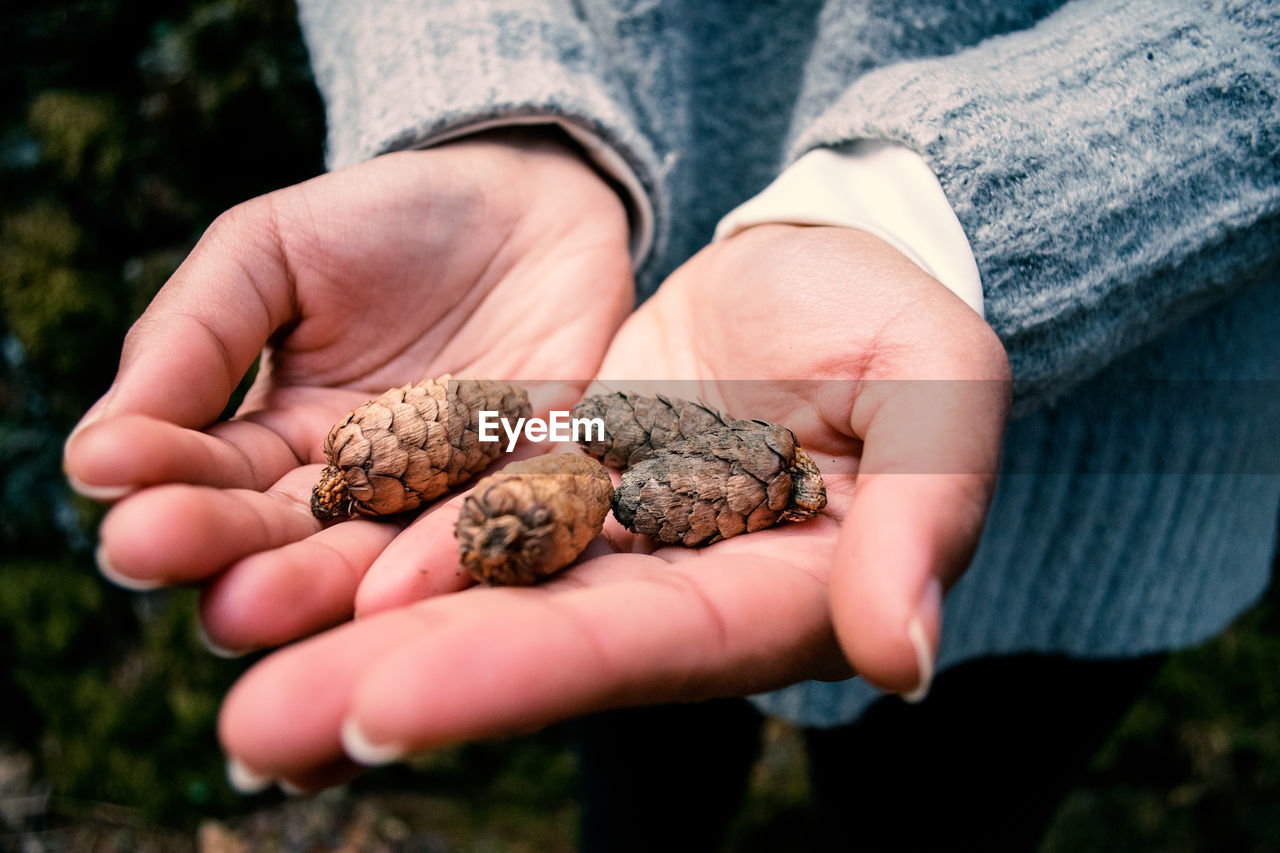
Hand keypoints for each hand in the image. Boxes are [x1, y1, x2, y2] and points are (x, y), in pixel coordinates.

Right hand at [62, 129, 633, 648]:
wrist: (525, 201)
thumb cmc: (383, 221)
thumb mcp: (268, 253)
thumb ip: (193, 338)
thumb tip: (97, 448)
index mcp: (280, 443)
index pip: (211, 482)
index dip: (158, 480)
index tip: (106, 475)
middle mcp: (363, 493)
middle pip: (284, 542)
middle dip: (220, 552)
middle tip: (151, 553)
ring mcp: (449, 496)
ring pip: (379, 559)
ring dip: (313, 586)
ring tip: (248, 603)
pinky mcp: (536, 483)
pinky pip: (495, 524)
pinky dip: (449, 555)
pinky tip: (396, 587)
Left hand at [212, 225, 1010, 792]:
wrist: (826, 266)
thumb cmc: (900, 329)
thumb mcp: (936, 399)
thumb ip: (920, 521)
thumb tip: (902, 658)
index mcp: (769, 594)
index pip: (641, 646)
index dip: (521, 675)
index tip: (388, 708)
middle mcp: (669, 590)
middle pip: (528, 643)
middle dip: (395, 685)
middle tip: (255, 732)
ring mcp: (603, 537)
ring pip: (471, 586)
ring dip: (351, 626)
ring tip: (231, 659)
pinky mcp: (554, 474)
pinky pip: (457, 503)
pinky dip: (377, 533)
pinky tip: (277, 560)